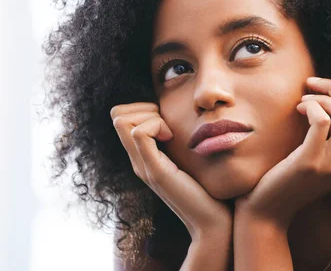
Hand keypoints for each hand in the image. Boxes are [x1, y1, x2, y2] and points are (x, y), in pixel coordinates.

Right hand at [110, 102, 231, 239]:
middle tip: (167, 125)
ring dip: (150, 116)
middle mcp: (137, 161)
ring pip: (123, 121)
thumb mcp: (189, 159)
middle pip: (117, 116)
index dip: (142, 108)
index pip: (120, 117)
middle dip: (144, 108)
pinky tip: (172, 139)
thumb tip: (182, 119)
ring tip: (170, 133)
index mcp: (144, 157)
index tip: (167, 121)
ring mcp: (143, 167)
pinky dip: (156, 126)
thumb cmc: (208, 189)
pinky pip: (140, 134)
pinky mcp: (155, 171)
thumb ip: (179, 143)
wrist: (212, 222)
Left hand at [234, 77, 330, 227]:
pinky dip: (311, 106)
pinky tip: (297, 109)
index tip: (319, 90)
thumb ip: (327, 136)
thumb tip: (326, 97)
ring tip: (303, 101)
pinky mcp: (311, 162)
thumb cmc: (285, 179)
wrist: (267, 212)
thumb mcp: (315, 157)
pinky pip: (321, 120)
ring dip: (324, 97)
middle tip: (311, 85)